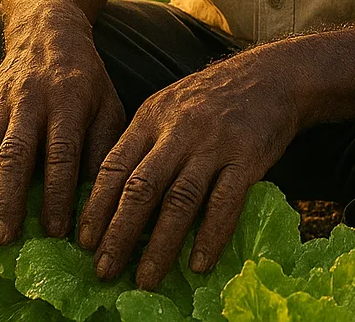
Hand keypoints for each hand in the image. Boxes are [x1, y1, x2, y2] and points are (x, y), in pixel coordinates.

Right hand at [0, 10, 125, 247]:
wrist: (46, 29)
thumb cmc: (85, 76)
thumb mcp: (109, 103)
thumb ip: (102, 145)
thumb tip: (96, 195)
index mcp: (68, 101)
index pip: (61, 152)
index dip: (57, 192)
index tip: (54, 230)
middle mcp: (30, 101)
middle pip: (14, 154)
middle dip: (6, 200)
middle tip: (2, 240)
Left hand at [77, 46, 299, 289]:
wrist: (272, 76)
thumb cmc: (213, 98)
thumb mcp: (168, 107)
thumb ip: (144, 143)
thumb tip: (114, 195)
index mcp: (151, 118)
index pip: (114, 166)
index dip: (96, 206)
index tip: (82, 241)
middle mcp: (177, 131)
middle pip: (140, 188)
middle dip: (118, 234)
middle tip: (103, 270)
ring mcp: (212, 145)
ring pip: (179, 201)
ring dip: (159, 245)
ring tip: (146, 278)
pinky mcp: (246, 158)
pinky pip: (224, 203)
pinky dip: (209, 236)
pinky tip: (198, 263)